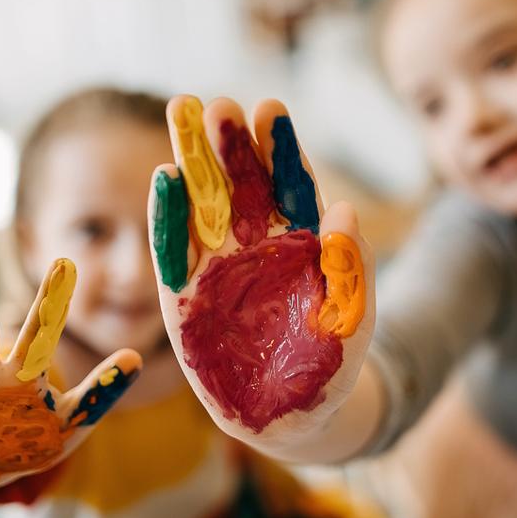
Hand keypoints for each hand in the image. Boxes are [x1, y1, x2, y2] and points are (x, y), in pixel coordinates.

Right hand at [148, 96, 373, 451]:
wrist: (294, 415)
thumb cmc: (331, 362)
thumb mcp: (351, 315)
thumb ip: (349, 265)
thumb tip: (345, 208)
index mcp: (301, 239)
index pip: (290, 182)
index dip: (279, 146)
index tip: (270, 107)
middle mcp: (256, 243)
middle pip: (241, 180)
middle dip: (229, 141)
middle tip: (216, 102)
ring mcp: (217, 266)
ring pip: (203, 202)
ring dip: (192, 159)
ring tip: (180, 110)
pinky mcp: (184, 297)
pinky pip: (173, 252)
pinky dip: (168, 216)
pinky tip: (164, 178)